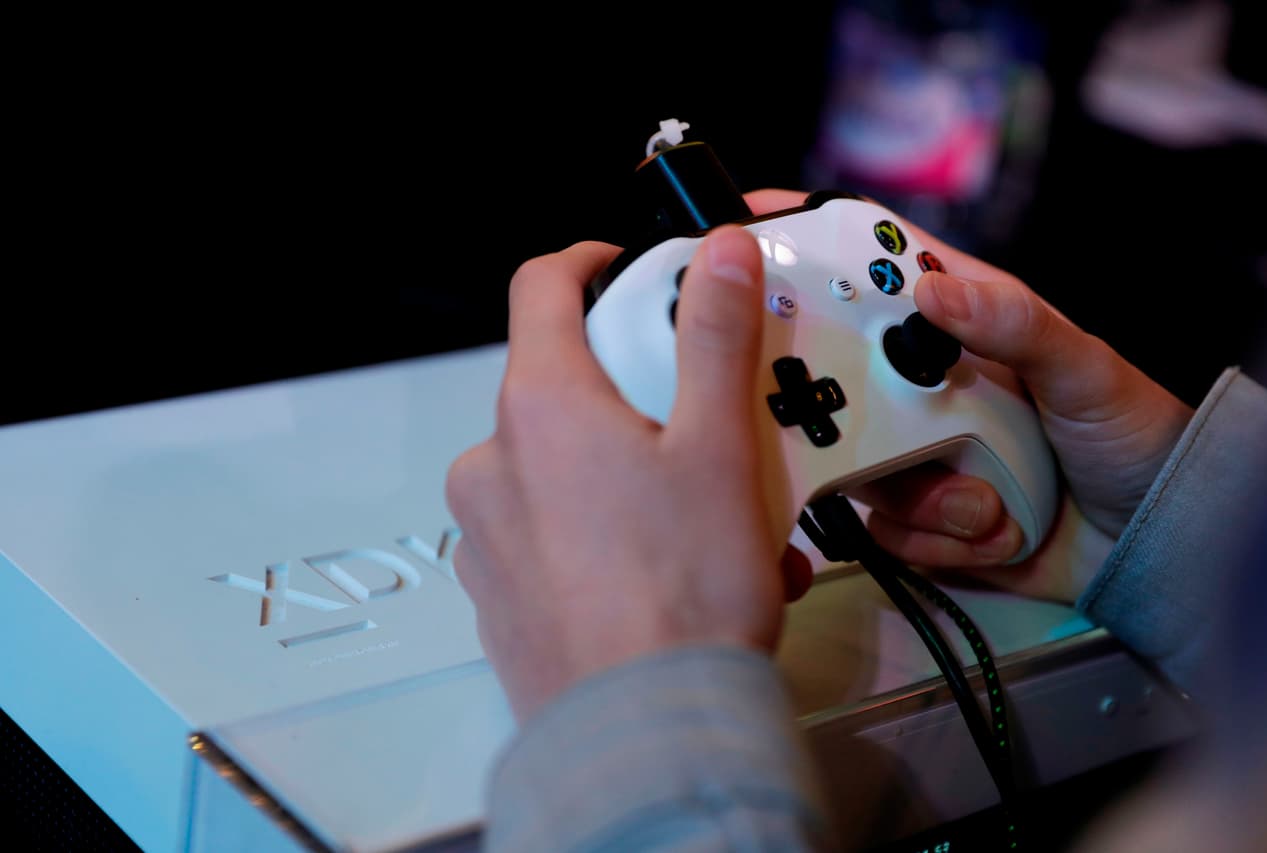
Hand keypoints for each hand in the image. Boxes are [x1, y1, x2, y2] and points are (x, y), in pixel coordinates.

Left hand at [445, 227, 810, 720]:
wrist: (644, 732)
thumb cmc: (682, 592)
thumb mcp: (720, 446)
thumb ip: (713, 336)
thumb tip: (716, 252)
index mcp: (540, 407)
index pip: (539, 287)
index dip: (587, 261)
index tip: (625, 268)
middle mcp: (493, 462)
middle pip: (561, 383)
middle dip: (638, 393)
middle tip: (707, 426)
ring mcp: (486, 533)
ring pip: (563, 468)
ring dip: (633, 476)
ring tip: (715, 524)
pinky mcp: (498, 594)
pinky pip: (553, 536)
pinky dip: (609, 536)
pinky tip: (675, 574)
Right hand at [747, 190, 1194, 601]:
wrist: (1151, 543)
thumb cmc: (1128, 433)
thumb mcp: (1084, 368)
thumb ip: (1015, 323)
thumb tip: (932, 291)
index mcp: (956, 322)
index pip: (870, 265)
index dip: (808, 238)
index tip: (748, 235)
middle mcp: (918, 382)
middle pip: (830, 371)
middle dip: (835, 405)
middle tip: (871, 428)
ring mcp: (911, 450)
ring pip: (851, 461)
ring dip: (921, 493)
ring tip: (987, 501)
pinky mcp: (915, 515)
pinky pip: (883, 526)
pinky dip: (939, 536)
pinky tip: (995, 528)